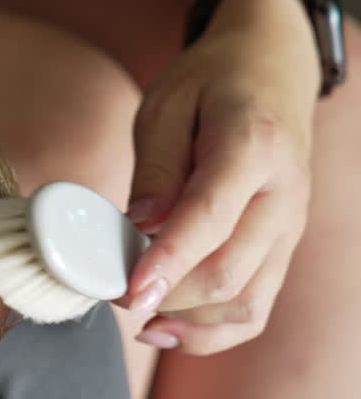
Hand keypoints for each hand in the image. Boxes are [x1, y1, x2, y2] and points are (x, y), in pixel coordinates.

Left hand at [121, 0, 318, 353]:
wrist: (272, 68)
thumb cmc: (211, 82)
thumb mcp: (166, 104)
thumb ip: (156, 167)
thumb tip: (140, 227)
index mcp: (253, 146)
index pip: (210, 217)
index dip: (167, 260)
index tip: (127, 289)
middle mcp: (283, 195)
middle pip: (228, 271)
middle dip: (165, 295)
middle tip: (108, 291)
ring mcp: (290, 227)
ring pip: (246, 302)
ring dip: (187, 320)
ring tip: (133, 312)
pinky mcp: (283, 246)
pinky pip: (255, 306)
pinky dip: (213, 329)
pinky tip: (167, 327)